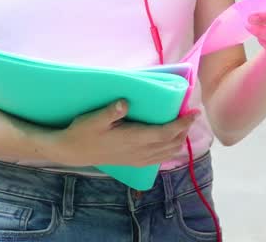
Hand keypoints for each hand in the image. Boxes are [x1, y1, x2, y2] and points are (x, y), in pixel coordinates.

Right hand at [50, 100, 198, 167]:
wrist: (73, 152)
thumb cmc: (83, 132)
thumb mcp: (93, 119)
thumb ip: (110, 111)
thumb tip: (125, 102)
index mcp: (132, 139)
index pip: (164, 133)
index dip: (181, 124)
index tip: (193, 113)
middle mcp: (138, 151)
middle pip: (170, 143)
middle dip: (184, 130)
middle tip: (191, 115)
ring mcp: (137, 159)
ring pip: (166, 153)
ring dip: (178, 140)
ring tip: (184, 126)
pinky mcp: (133, 162)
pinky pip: (158, 159)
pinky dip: (170, 150)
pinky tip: (170, 143)